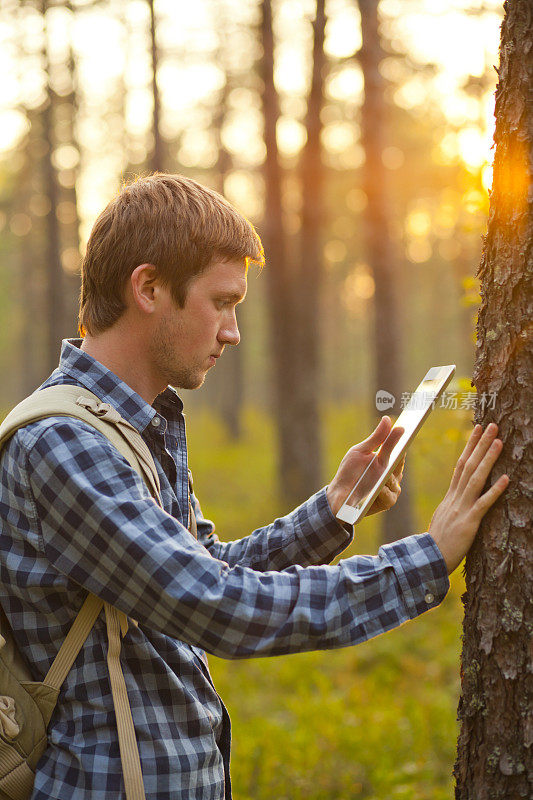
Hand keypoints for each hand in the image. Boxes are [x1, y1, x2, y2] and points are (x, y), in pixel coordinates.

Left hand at [327, 417, 404, 517]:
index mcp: (388, 460)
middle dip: (398, 456)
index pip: (400, 449)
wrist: (339, 495)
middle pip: (399, 463)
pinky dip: (381, 491)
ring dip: (385, 477)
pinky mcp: (388, 502)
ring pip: (393, 479)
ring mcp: (393, 488)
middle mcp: (394, 474)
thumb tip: (388, 419)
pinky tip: (376, 489)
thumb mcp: (361, 451)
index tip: (407, 427)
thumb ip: (377, 438)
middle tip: (398, 447)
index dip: (404, 439)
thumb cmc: (351, 472)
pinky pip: (389, 494)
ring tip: (381, 475)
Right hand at [428, 423, 508, 574]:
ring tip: (499, 442)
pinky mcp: (469, 523)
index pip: (461, 465)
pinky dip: (494, 490)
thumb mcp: (443, 519)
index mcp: (451, 496)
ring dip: (488, 459)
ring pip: (476, 479)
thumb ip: (452, 507)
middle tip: (492, 425)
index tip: (478, 429)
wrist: (427, 560)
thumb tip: (458, 499)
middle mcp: (456, 498)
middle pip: (468, 465)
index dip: (470, 446)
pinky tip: (505, 478)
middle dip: (481, 444)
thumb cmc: (436, 543)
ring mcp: (462, 509)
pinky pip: (483, 504)